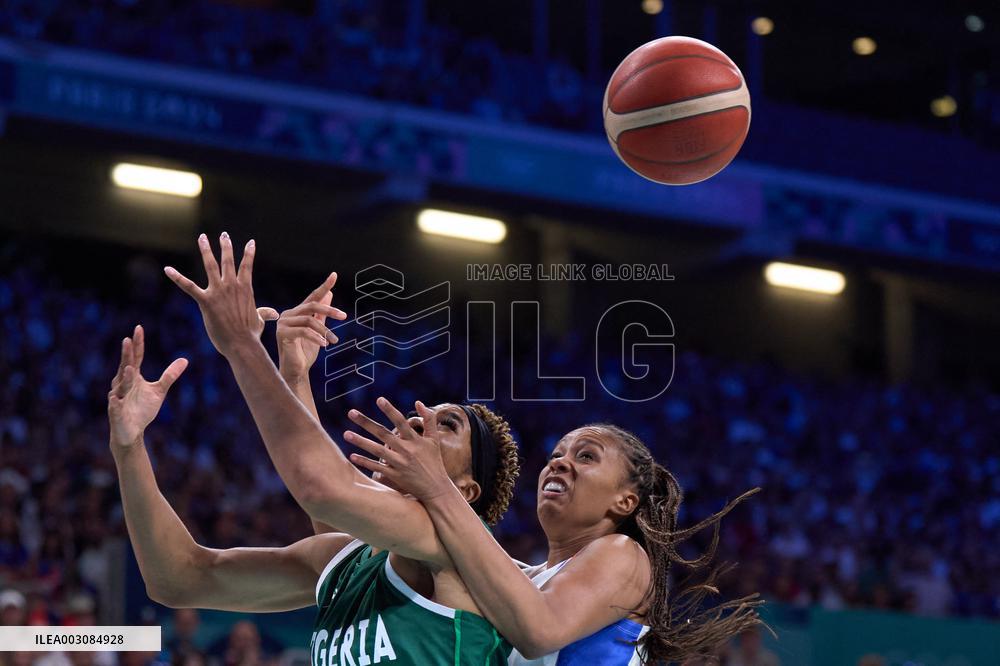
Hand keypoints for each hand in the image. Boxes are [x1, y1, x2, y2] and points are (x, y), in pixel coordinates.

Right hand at [108, 325, 187, 448]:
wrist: (131, 431)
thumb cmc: (142, 409)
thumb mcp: (159, 391)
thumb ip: (170, 375)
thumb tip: (185, 359)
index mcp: (132, 377)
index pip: (135, 357)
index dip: (137, 344)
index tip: (138, 328)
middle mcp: (123, 384)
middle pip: (126, 367)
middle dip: (127, 355)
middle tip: (127, 340)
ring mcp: (118, 398)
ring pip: (121, 386)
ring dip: (125, 377)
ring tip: (130, 368)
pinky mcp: (116, 413)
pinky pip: (115, 407)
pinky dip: (115, 403)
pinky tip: (115, 399)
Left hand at [164, 233, 332, 358]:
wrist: (242, 343)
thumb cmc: (250, 334)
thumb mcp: (258, 320)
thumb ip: (263, 313)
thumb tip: (274, 313)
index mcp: (245, 289)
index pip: (247, 266)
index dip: (249, 253)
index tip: (250, 242)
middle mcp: (232, 286)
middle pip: (228, 260)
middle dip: (225, 246)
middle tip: (223, 235)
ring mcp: (218, 292)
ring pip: (211, 265)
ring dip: (206, 250)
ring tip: (202, 238)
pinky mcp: (206, 301)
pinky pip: (188, 286)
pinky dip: (177, 277)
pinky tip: (167, 269)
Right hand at [269, 273, 346, 382]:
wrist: (296, 371)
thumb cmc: (306, 352)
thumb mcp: (319, 330)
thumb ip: (322, 314)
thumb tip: (330, 294)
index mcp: (297, 312)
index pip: (313, 297)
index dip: (324, 286)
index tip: (334, 275)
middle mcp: (288, 314)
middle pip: (312, 305)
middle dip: (329, 310)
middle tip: (344, 316)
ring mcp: (283, 324)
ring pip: (308, 320)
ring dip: (324, 330)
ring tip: (334, 341)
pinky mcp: (281, 334)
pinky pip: (303, 331)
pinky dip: (316, 337)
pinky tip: (324, 345)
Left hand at [345, 398, 453, 501]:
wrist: (436, 489)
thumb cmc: (434, 461)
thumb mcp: (434, 439)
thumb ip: (429, 419)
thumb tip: (418, 402)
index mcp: (415, 440)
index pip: (401, 421)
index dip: (390, 410)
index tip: (379, 399)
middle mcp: (406, 450)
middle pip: (383, 434)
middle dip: (366, 422)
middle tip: (351, 412)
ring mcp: (399, 464)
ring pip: (377, 450)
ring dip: (361, 442)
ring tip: (346, 434)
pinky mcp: (395, 476)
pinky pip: (377, 468)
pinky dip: (365, 462)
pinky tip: (351, 456)